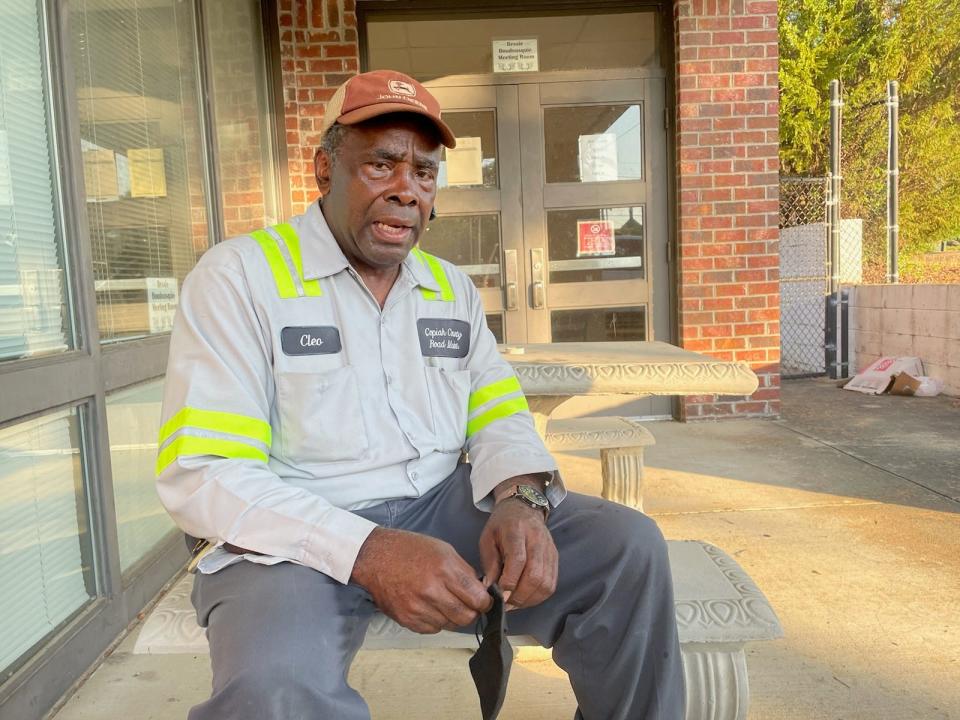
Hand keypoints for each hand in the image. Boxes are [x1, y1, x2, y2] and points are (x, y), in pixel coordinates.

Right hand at [351, 527, 491, 633]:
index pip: (478, 599)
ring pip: (450, 625)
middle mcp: (432, 591)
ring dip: (453, 617)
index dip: (485, 602)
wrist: (375, 558)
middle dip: (472, 612)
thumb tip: (480, 591)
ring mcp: (418, 608)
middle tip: (467, 604)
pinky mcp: (407, 620)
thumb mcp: (443, 550)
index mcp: (445, 570)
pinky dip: (436, 621)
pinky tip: (430, 606)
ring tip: (444, 602)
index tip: (484, 600)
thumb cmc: (410, 549)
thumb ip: (463, 572)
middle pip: (466, 617)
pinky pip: (433, 629)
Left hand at [479, 498, 557, 610]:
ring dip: (529, 599)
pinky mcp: (555, 558)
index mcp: (517, 531)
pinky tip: (525, 597)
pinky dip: (538, 596)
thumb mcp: (487, 538)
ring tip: (514, 602)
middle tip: (505, 603)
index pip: (518, 560)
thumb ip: (489, 563)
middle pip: (535, 575)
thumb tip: (489, 589)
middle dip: (519, 596)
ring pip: (546, 583)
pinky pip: (551, 584)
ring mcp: (549, 550)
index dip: (509, 582)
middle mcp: (537, 540)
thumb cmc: (501, 525)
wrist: (524, 509)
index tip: (498, 595)